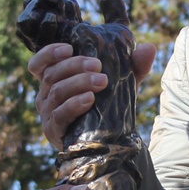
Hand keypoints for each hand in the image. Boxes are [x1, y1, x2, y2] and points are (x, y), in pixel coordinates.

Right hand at [29, 42, 156, 147]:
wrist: (111, 141)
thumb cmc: (108, 106)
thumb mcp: (121, 83)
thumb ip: (133, 66)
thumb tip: (149, 48)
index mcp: (55, 80)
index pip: (39, 64)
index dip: (49, 53)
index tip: (69, 48)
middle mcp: (46, 95)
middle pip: (51, 74)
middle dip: (75, 66)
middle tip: (98, 65)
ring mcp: (48, 114)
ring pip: (56, 92)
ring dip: (79, 83)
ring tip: (102, 81)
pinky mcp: (54, 131)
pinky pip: (59, 115)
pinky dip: (74, 105)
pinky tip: (89, 99)